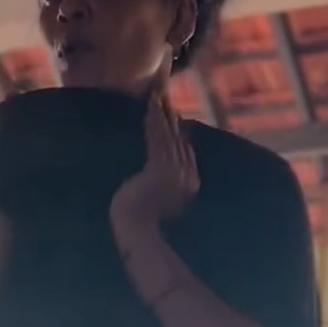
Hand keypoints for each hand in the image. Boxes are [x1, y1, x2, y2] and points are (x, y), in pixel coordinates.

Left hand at [111, 62, 198, 237]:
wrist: (138, 231)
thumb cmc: (144, 222)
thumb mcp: (160, 202)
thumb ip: (166, 185)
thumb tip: (160, 172)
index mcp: (190, 183)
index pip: (186, 152)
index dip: (179, 132)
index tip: (175, 116)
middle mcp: (186, 175)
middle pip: (178, 140)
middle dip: (171, 117)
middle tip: (165, 96)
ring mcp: (173, 171)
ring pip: (167, 136)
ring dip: (160, 114)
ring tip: (155, 95)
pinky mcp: (158, 168)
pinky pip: (156, 139)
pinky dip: (152, 122)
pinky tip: (149, 109)